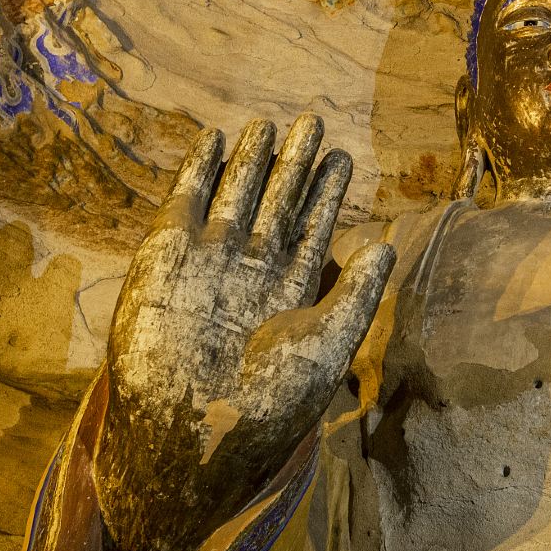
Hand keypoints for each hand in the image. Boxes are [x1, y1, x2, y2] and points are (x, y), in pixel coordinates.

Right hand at [96, 115, 394, 550]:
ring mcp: (208, 263)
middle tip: (313, 121)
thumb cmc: (266, 400)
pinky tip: (214, 139)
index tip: (343, 158)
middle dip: (294, 166)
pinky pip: (184, 204)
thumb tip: (385, 246)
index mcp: (289, 293)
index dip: (327, 194)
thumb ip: (356, 294)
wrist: (192, 429)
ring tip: (269, 124)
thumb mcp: (327, 344)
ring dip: (251, 161)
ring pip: (234, 196)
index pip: (313, 230)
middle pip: (276, 204)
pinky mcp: (165, 257)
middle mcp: (250, 273)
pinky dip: (197, 170)